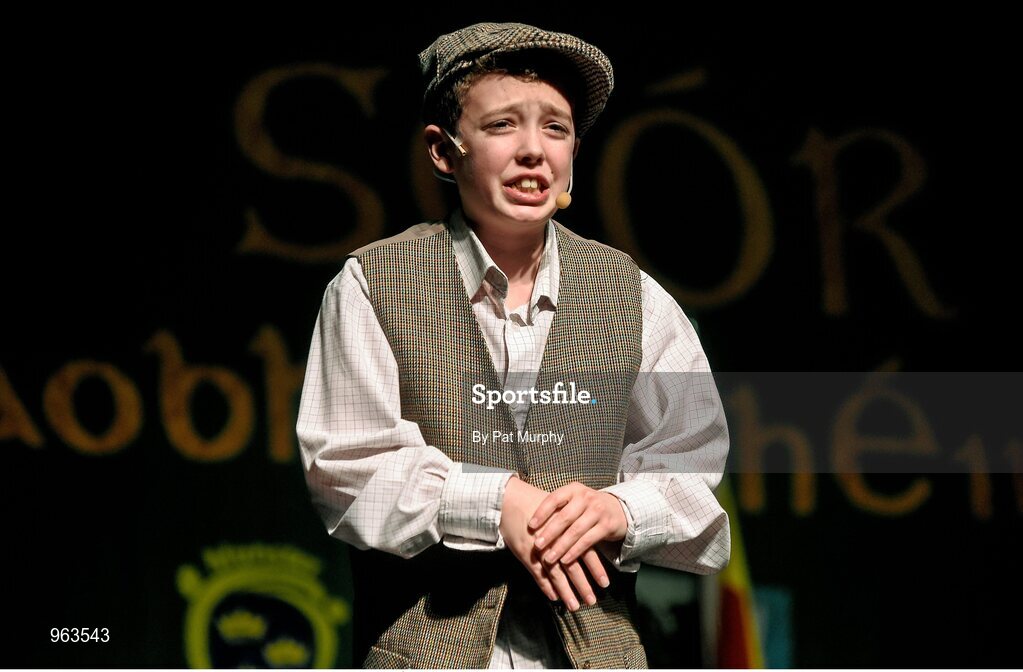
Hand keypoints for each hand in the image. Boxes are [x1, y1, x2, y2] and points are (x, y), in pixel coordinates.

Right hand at [500, 476, 605, 609]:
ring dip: (566, 592)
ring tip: (575, 606)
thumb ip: (573, 525)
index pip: (586, 552)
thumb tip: (590, 536)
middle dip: (582, 585)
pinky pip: (538, 575)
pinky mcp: (526, 555)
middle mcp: (555, 542)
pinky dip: (546, 587)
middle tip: (592, 601)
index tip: (605, 584)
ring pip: (556, 575)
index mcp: (567, 530)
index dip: (596, 569)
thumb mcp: (559, 510)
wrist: (511, 502)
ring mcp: (540, 550)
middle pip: (572, 567)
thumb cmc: (536, 505)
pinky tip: (554, 597)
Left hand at [529, 482, 627, 567]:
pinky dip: (575, 552)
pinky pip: (588, 541)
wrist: (617, 509)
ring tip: (548, 559)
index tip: (530, 526)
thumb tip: (529, 525)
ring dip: (560, 547)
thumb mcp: (573, 501)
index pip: (554, 498)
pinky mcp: (607, 525)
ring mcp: (598, 510)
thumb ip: (557, 510)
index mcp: (573, 489)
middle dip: (549, 533)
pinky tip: (565, 560)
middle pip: (565, 517)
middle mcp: (586, 497)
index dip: (542, 512)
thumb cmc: (586, 508)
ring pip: (576, 531)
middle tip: (537, 546)